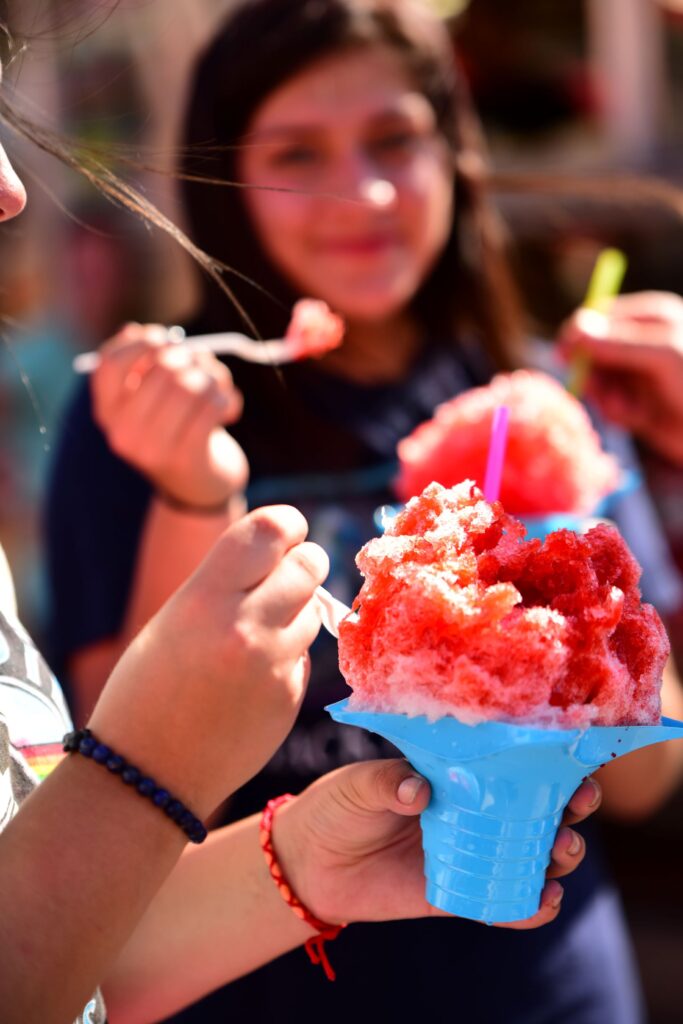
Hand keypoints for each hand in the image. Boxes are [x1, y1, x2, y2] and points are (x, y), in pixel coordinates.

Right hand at [89, 506, 328, 815]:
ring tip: (256, 633)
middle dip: (304, 562)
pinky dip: (290, 653)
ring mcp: (273, 665)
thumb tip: (284, 553)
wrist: (147, 774)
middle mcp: (245, 627)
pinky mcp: (290, 697)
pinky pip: (307, 654)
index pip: (272, 528)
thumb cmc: (149, 687)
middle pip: (310, 562)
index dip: (287, 524)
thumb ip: (228, 581)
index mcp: (205, 598)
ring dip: (297, 610)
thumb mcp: (176, 617)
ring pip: (314, 609)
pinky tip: (254, 675)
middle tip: (288, 574)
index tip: (286, 533)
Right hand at [90, 322, 247, 505]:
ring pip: (190, 384)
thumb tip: (135, 331)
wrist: (199, 487)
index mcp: (107, 414)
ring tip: (218, 389)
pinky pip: (212, 406)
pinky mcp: (186, 458)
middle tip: (203, 367)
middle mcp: (122, 433)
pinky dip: (226, 400)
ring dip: (213, 378)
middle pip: (160, 366)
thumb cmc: (178, 430)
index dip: (143, 342)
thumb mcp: (151, 399)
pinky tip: (227, 410)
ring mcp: (152, 449)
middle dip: (191, 357)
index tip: (166, 342)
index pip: (110, 363)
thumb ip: (142, 366)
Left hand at [275, 759, 601, 928]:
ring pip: (530, 856)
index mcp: (456, 775)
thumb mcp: (359, 784)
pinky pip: (501, 903)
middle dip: (569, 808)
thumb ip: (389, 782)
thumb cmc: (336, 807)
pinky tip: (544, 900)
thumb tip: (421, 790)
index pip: (511, 765)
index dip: (548, 763)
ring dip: (559, 855)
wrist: (308, 863)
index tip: (571, 762)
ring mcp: (469, 855)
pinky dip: (529, 907)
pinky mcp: (456, 895)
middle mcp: (472, 813)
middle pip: (537, 810)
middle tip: (576, 806)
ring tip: (562, 852)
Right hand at [558, 292, 682, 465]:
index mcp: (652, 318)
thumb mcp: (662, 354)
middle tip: (595, 389)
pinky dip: (619, 414)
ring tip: (627, 410)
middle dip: (592, 371)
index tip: (565, 355)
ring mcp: (640, 376)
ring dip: (606, 398)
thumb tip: (575, 329)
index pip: (600, 316)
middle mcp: (643, 343)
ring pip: (598, 381)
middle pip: (592, 351)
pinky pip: (610, 406)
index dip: (579, 334)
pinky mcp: (639, 405)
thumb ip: (618, 342)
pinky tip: (638, 419)